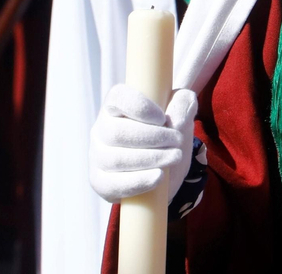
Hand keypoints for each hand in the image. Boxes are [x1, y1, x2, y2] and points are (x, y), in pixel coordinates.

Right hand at [89, 84, 197, 203]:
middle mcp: (102, 128)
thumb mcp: (181, 114)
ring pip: (114, 159)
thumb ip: (183, 104)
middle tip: (177, 140)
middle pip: (117, 132)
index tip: (163, 118)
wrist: (165, 170)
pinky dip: (138, 181)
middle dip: (152, 137)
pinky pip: (111, 184)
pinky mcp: (101, 182)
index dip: (140, 107)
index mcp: (116, 105)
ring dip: (150, 158)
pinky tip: (159, 176)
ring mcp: (98, 156)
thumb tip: (177, 119)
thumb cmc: (168, 134)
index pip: (117, 98)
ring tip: (174, 157)